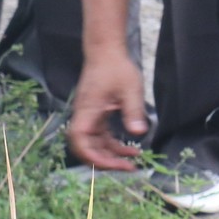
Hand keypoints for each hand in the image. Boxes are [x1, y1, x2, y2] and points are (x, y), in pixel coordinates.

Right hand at [66, 52, 149, 170]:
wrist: (105, 50)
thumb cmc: (116, 66)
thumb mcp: (129, 87)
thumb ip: (133, 110)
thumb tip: (138, 132)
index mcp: (87, 110)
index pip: (80, 140)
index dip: (92, 157)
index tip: (113, 163)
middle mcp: (84, 116)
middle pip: (86, 148)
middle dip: (105, 162)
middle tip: (128, 168)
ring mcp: (89, 117)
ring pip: (95, 145)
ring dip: (111, 156)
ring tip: (133, 162)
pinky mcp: (96, 115)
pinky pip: (101, 137)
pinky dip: (113, 146)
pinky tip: (130, 149)